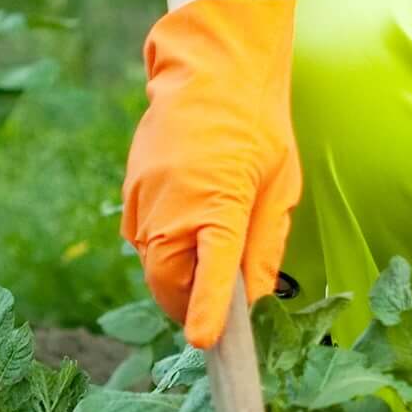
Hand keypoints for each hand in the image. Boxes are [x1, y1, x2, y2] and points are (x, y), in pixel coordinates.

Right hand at [122, 0, 299, 349]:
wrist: (211, 68)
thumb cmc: (257, 124)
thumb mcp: (280, 186)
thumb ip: (264, 245)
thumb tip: (254, 298)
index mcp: (218, 202)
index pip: (213, 271)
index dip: (209, 311)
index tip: (204, 342)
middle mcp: (173, 203)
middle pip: (168, 282)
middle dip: (188, 301)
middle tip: (220, 300)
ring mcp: (145, 197)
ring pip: (153, 263)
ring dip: (177, 270)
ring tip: (210, 240)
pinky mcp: (131, 189)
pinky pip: (144, 236)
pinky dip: (164, 243)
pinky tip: (190, 214)